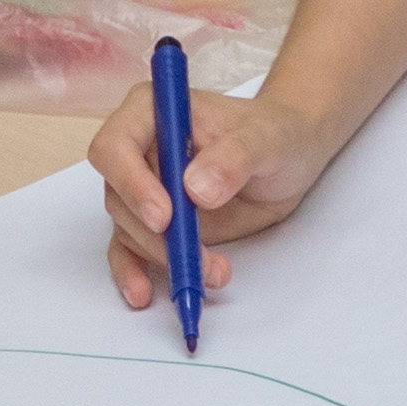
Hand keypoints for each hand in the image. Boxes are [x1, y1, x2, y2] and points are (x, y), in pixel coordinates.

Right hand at [89, 82, 332, 311]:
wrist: (290, 156)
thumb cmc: (275, 133)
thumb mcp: (266, 139)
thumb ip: (234, 157)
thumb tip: (197, 189)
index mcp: (152, 112)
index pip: (116, 146)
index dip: (132, 183)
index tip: (165, 216)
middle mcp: (139, 149)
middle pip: (119, 196)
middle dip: (154, 233)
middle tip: (194, 254)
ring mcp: (144, 188)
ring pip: (129, 229)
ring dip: (163, 257)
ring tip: (212, 272)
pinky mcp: (156, 222)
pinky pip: (132, 249)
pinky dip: (136, 272)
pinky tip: (144, 293)